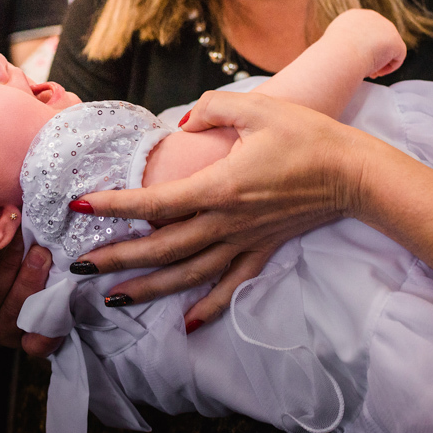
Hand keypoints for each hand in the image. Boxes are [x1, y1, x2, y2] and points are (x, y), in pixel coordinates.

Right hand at [0, 231, 62, 356]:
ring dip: (28, 283)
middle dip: (2, 269)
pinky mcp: (27, 337)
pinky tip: (53, 318)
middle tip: (17, 238)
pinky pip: (36, 343)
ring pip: (12, 315)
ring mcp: (0, 328)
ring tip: (40, 255)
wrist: (24, 262)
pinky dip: (45, 335)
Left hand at [73, 92, 371, 328]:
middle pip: (161, 247)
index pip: (155, 203)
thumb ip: (214, 110)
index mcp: (220, 187)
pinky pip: (231, 286)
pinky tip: (188, 326)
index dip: (114, 205)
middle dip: (116, 257)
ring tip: (112, 298)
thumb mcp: (259, 107)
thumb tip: (184, 121)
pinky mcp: (264, 250)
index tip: (79, 205)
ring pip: (188, 273)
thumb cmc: (308, 135)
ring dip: (148, 288)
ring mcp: (246, 241)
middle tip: (78, 265)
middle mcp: (227, 222)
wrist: (354, 172)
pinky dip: (209, 308)